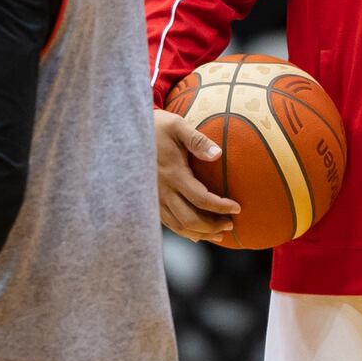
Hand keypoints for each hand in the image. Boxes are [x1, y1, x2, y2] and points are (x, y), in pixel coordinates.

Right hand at [154, 108, 237, 241]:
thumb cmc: (156, 127)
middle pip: (190, 219)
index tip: (237, 208)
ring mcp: (153, 199)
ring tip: (219, 234)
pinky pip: (167, 223)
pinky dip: (184, 231)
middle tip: (230, 225)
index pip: (201, 199)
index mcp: (172, 174)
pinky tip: (197, 234)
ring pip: (178, 226)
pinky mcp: (149, 202)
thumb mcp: (177, 126)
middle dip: (212, 226)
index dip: (221, 207)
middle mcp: (161, 191)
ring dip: (200, 233)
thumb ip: (198, 140)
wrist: (124, 133)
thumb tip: (218, 154)